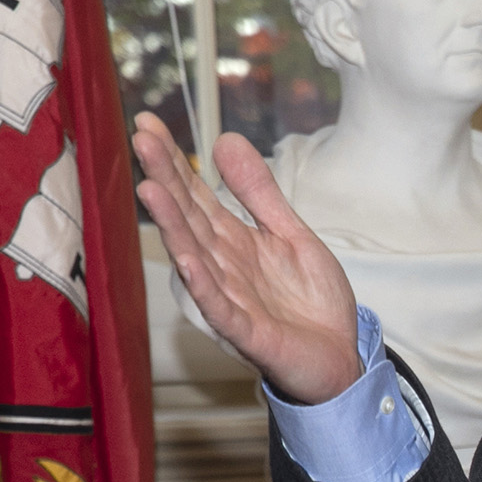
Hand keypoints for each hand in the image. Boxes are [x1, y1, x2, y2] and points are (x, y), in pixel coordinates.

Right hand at [131, 115, 361, 404]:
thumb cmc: (311, 302)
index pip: (195, 194)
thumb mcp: (291, 234)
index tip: (147, 123)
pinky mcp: (247, 333)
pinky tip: (189, 261)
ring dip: (172, 226)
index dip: (174, 161)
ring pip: (195, 257)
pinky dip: (204, 287)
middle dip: (165, 179)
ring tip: (150, 189)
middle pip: (188, 218)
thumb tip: (225, 140)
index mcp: (233, 241)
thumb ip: (259, 193)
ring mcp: (232, 299)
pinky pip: (220, 308)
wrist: (340, 357)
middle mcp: (223, 266)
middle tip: (140, 138)